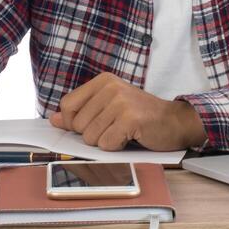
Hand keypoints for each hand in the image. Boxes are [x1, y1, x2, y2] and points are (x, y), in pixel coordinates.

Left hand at [47, 72, 205, 151]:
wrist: (175, 121)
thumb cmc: (141, 117)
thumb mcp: (108, 107)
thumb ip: (81, 112)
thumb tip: (53, 119)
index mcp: (103, 81)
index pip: (67, 106)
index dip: (74, 123)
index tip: (93, 124)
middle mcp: (110, 87)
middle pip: (77, 125)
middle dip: (94, 134)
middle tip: (116, 127)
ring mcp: (120, 102)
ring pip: (91, 138)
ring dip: (107, 142)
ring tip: (124, 131)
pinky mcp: (130, 119)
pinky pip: (106, 144)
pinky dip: (117, 147)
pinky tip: (130, 137)